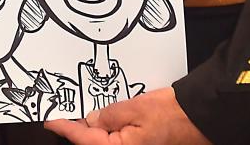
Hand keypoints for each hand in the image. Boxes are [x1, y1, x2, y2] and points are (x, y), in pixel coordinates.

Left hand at [46, 87, 208, 144]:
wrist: (198, 118)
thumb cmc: (172, 114)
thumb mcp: (135, 107)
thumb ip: (109, 115)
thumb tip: (90, 120)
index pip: (84, 139)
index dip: (65, 129)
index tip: (51, 121)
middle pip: (93, 144)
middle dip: (79, 131)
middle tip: (65, 116)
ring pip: (104, 143)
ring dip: (93, 132)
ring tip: (84, 116)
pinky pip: (116, 142)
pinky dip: (107, 133)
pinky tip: (105, 121)